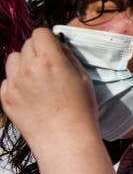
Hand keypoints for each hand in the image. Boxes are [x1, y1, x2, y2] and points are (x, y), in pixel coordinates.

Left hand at [1, 29, 99, 150]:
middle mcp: (28, 69)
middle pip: (27, 45)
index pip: (40, 33)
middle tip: (49, 65)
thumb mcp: (83, 78)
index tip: (53, 47)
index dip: (48, 38)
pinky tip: (31, 95)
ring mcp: (13, 84)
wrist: (65, 140)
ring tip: (36, 78)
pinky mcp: (5, 98)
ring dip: (23, 63)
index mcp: (50, 61)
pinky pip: (7, 80)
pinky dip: (16, 82)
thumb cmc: (81, 111)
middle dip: (38, 50)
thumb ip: (68, 58)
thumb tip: (58, 47)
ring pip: (13, 59)